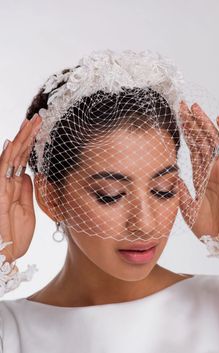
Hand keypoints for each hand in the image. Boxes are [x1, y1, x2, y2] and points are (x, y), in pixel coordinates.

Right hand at [0, 114, 41, 262]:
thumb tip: (27, 174)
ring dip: (20, 140)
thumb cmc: (14, 238)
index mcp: (15, 187)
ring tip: (30, 123)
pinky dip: (6, 157)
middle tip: (37, 118)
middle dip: (27, 136)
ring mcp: (1, 187)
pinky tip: (12, 143)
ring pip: (10, 158)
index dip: (31, 144)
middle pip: (18, 155)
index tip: (40, 129)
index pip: (23, 160)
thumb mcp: (26, 212)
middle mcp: (7, 184)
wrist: (4, 257)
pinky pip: (1, 172)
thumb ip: (25, 191)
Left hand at [177, 101, 218, 239]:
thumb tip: (173, 177)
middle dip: (192, 123)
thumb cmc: (207, 227)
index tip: (176, 119)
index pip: (192, 149)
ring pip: (213, 140)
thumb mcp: (187, 206)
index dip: (185, 134)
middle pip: (201, 140)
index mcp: (201, 177)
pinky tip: (217, 119)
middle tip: (182, 106)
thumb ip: (181, 190)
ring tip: (193, 108)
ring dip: (203, 123)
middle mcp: (212, 170)